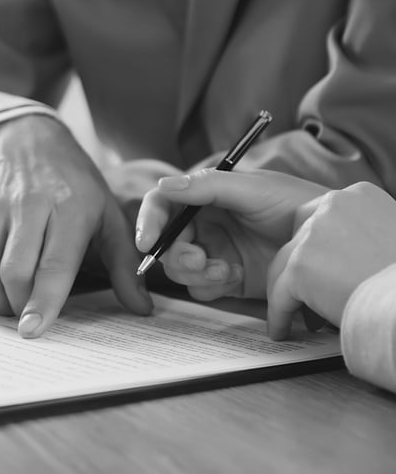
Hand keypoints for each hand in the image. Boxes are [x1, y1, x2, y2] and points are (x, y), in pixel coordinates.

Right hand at [0, 115, 152, 337]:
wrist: (27, 138)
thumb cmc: (73, 185)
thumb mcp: (107, 216)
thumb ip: (125, 265)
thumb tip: (142, 308)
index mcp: (70, 207)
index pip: (53, 265)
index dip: (42, 302)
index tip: (33, 330)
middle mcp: (27, 204)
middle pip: (13, 274)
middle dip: (18, 307)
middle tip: (27, 315)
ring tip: (6, 304)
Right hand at [135, 169, 327, 300]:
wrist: (327, 240)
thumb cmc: (294, 203)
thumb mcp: (251, 188)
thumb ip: (206, 186)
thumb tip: (163, 185)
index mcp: (203, 197)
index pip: (162, 205)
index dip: (148, 222)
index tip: (146, 242)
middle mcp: (203, 224)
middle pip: (166, 243)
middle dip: (176, 255)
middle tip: (198, 260)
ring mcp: (213, 252)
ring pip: (179, 269)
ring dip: (195, 272)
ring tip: (223, 270)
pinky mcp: (225, 278)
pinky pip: (201, 288)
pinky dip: (212, 285)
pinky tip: (237, 276)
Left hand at [268, 182, 395, 338]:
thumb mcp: (392, 235)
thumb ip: (368, 232)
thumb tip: (349, 254)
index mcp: (358, 195)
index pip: (322, 218)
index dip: (318, 248)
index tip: (322, 270)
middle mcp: (331, 206)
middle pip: (297, 240)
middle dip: (299, 270)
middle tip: (305, 295)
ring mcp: (312, 236)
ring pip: (283, 267)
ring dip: (285, 293)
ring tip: (290, 315)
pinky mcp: (300, 268)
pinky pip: (279, 296)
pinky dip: (279, 315)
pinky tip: (282, 330)